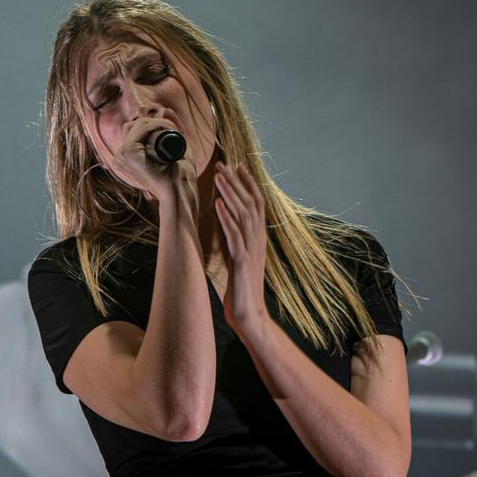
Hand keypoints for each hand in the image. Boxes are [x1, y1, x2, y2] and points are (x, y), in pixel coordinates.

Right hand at [107, 116, 198, 211]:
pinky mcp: (128, 154)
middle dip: (155, 121)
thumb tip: (168, 110)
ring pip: (138, 124)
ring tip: (173, 129)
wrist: (179, 192)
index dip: (151, 123)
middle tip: (174, 128)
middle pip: (134, 125)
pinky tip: (167, 127)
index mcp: (124, 158)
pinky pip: (142, 129)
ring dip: (157, 122)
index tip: (171, 127)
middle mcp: (119, 156)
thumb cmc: (178, 175)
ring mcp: (121, 155)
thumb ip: (169, 134)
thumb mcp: (171, 150)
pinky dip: (155, 124)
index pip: (131, 129)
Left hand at [213, 162, 268, 339]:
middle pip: (251, 204)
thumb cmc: (241, 286)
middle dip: (237, 183)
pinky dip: (226, 219)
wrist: (248, 313)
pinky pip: (235, 236)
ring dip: (230, 195)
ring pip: (244, 216)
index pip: (256, 204)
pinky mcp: (243, 262)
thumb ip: (234, 237)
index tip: (237, 166)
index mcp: (258, 238)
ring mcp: (252, 250)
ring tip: (218, 178)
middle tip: (224, 164)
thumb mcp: (238, 256)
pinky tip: (217, 205)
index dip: (248, 184)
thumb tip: (225, 218)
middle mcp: (258, 240)